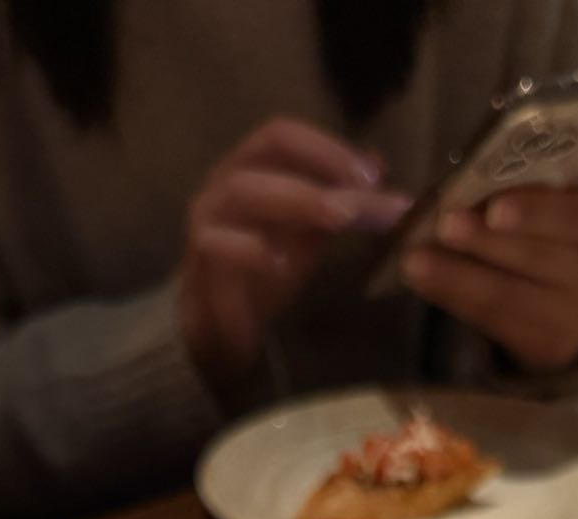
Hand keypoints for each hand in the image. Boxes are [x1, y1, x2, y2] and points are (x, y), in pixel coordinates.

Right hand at [183, 118, 410, 389]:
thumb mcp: (309, 234)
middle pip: (268, 147)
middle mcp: (226, 180)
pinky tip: (282, 265)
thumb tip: (377, 167)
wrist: (218, 325)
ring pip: (243, 188)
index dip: (327, 146)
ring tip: (338, 219)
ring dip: (297, 198)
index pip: (285, 135)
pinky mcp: (199, 258)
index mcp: (252, 167)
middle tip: (364, 193)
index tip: (372, 175)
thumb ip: (338, 202)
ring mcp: (209, 217)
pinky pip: (217, 242)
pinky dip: (251, 249)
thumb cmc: (262, 272)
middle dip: (320, 163)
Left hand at [400, 185, 577, 372]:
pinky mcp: (551, 349)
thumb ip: (525, 187)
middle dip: (486, 242)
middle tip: (443, 225)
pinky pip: (495, 323)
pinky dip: (454, 299)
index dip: (535, 213)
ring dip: (457, 276)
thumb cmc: (557, 227)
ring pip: (510, 296)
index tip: (494, 208)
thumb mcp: (558, 198)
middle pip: (538, 259)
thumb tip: (465, 179)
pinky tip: (424, 281)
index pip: (574, 217)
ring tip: (416, 260)